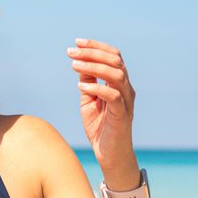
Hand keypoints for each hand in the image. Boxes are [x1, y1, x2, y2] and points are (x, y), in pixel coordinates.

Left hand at [66, 38, 136, 171]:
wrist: (110, 155)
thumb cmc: (100, 128)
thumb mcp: (89, 101)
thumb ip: (88, 82)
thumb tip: (79, 63)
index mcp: (120, 83)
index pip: (113, 56)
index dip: (96, 46)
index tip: (77, 42)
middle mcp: (126, 89)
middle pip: (115, 61)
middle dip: (92, 52)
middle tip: (71, 52)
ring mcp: (126, 101)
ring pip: (116, 74)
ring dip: (94, 66)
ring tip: (74, 65)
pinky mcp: (122, 114)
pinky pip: (113, 95)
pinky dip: (96, 87)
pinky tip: (80, 85)